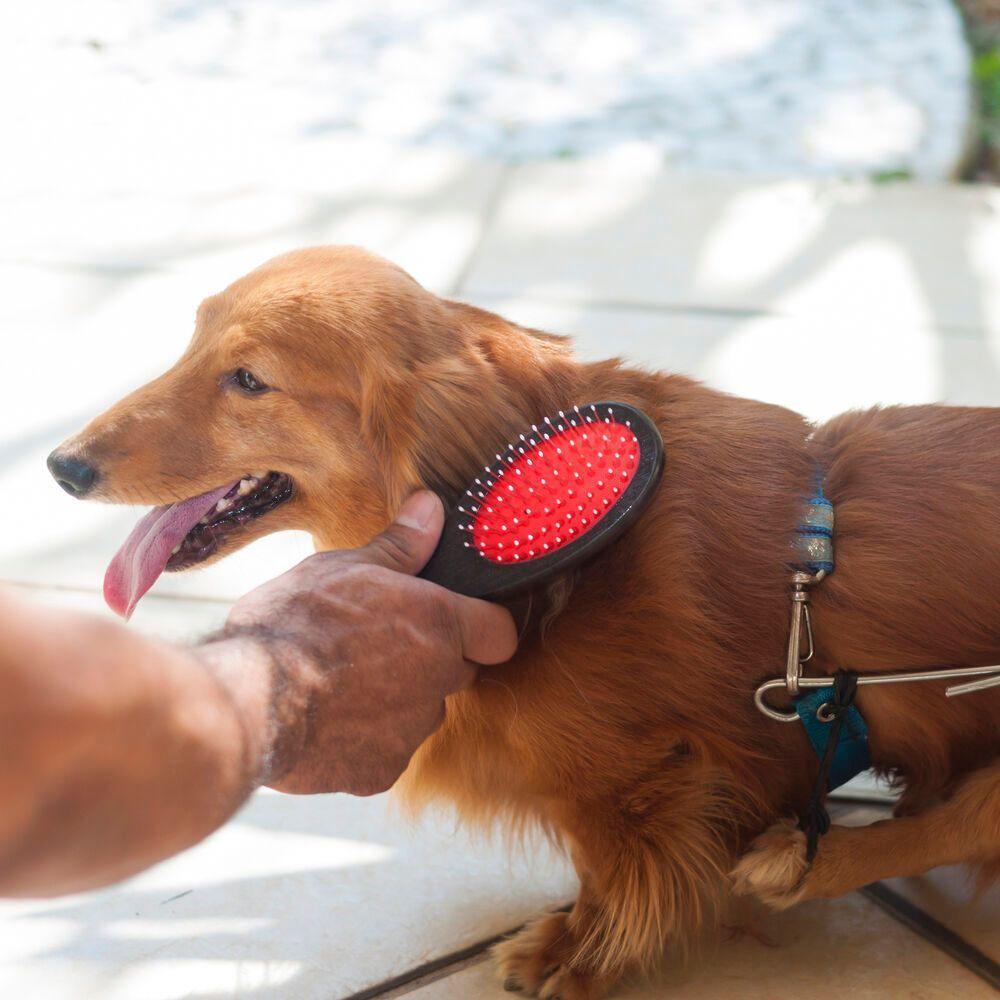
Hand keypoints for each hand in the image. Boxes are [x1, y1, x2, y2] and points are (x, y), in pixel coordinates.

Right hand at [221, 491, 517, 794]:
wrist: (249, 699)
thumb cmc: (296, 621)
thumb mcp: (346, 566)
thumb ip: (401, 544)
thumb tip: (431, 507)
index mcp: (440, 624)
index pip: (499, 633)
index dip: (481, 626)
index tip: (455, 619)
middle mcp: (439, 681)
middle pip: (456, 671)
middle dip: (429, 658)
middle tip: (376, 641)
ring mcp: (411, 732)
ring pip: (418, 711)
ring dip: (393, 697)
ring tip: (337, 678)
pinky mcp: (379, 773)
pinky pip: (383, 750)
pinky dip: (362, 737)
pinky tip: (322, 715)